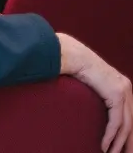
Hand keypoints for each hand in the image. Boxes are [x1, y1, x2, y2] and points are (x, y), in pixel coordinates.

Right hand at [59, 33, 132, 151]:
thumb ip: (96, 91)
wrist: (71, 54)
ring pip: (126, 126)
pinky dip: (111, 137)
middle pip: (132, 122)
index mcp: (122, 85)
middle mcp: (126, 88)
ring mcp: (123, 91)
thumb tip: (91, 102)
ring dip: (119, 143)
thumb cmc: (74, 64)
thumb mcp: (90, 81)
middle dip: (129, 141)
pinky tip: (105, 146)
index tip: (125, 146)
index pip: (130, 114)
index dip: (129, 132)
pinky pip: (117, 123)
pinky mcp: (115, 95)